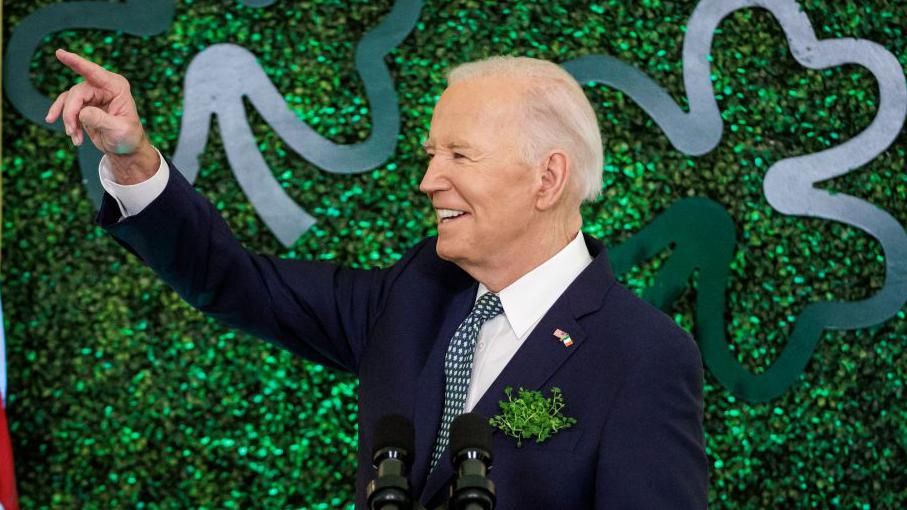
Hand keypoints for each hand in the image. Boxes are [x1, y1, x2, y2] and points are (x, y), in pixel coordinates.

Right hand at [45, 48, 157, 183]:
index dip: (76, 62)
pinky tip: (74, 137)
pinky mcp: (83, 106)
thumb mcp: (119, 130)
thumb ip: (101, 120)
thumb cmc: (128, 137)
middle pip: (77, 93)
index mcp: (116, 87)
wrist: (126, 149)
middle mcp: (103, 87)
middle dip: (71, 112)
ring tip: (73, 135)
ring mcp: (92, 96)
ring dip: (68, 119)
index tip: (60, 53)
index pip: (94, 72)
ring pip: (68, 101)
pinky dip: (68, 123)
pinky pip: (67, 110)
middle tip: (71, 130)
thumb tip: (82, 113)